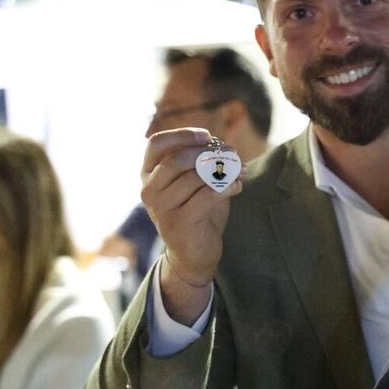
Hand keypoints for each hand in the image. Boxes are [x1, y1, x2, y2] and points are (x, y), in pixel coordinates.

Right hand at [141, 128, 242, 320]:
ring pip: (193, 177)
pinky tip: (237, 186)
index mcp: (148, 174)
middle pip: (176, 159)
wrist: (195, 253)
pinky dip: (226, 186)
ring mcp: (160, 209)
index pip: (156, 144)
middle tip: (233, 154)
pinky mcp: (177, 224)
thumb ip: (202, 161)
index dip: (182, 135)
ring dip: (223, 170)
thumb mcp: (196, 181)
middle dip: (210, 153)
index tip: (208, 137)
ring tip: (241, 172)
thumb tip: (222, 146)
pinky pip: (206, 195)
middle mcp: (148, 190)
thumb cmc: (197, 211)